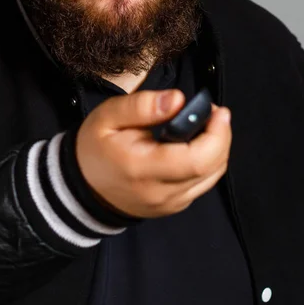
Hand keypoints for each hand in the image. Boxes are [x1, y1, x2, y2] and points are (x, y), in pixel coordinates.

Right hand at [76, 89, 231, 217]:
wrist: (82, 187)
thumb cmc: (94, 147)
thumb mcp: (108, 116)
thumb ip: (142, 106)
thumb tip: (179, 99)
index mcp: (143, 168)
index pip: (197, 159)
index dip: (217, 134)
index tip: (218, 110)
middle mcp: (161, 192)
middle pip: (212, 167)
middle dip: (221, 136)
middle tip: (213, 112)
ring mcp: (170, 203)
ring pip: (212, 176)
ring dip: (217, 147)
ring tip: (206, 123)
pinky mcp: (174, 205)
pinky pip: (203, 183)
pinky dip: (208, 160)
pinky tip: (195, 142)